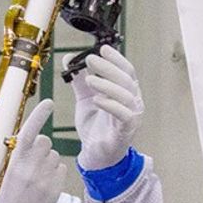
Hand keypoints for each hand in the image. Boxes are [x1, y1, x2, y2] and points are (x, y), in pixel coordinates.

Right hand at [0, 100, 66, 202]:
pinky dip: (55, 174)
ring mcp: (44, 179)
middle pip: (45, 141)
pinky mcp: (54, 189)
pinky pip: (61, 169)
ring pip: (54, 156)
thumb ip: (20, 158)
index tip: (48, 103)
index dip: (39, 115)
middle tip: (33, 163)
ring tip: (36, 179)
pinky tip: (44, 186)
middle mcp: (30, 169)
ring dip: (48, 162)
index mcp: (14, 163)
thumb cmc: (5, 202)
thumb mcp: (5, 176)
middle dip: (41, 147)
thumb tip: (34, 141)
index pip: (29, 132)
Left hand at [72, 45, 142, 170]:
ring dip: (108, 85)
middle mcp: (133, 102)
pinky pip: (124, 115)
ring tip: (89, 80)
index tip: (102, 48)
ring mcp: (132, 117)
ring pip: (126, 95)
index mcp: (126, 92)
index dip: (116, 58)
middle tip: (91, 60)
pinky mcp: (126, 131)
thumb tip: (69, 59)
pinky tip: (96, 99)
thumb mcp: (85, 99)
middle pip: (127, 79)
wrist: (95, 155)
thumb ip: (80, 81)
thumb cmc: (95, 127)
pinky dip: (111, 105)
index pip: (126, 70)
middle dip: (108, 67)